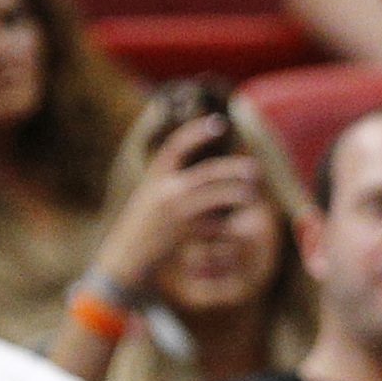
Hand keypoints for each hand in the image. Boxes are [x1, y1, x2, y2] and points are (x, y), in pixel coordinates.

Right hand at [90, 117, 265, 294]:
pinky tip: (236, 227)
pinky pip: (216, 225)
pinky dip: (229, 226)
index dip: (197, 132)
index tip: (219, 124)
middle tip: (255, 169)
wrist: (126, 256)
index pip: (177, 145)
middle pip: (209, 173)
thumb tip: (202, 171)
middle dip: (234, 169)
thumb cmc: (142, 225)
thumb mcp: (150, 195)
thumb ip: (171, 180)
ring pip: (218, 197)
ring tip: (251, 195)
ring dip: (238, 195)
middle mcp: (165, 190)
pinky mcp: (185, 233)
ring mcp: (176, 211)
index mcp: (155, 176)